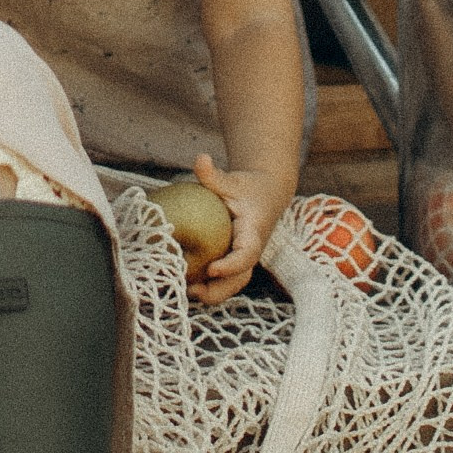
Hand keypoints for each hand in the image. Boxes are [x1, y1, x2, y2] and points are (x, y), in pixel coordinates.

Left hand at [188, 151, 295, 306]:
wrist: (266, 196)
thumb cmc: (247, 187)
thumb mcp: (232, 180)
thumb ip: (214, 175)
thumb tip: (201, 159)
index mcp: (253, 231)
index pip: (247, 253)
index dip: (231, 264)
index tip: (212, 269)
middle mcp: (252, 250)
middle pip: (241, 278)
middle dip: (219, 289)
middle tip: (192, 291)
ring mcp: (245, 259)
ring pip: (234, 284)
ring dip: (213, 293)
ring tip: (186, 292)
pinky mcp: (237, 263)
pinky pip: (226, 281)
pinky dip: (209, 287)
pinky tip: (186, 285)